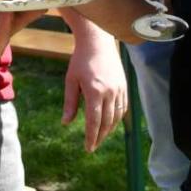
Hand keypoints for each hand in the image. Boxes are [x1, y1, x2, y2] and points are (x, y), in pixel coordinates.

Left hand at [62, 16, 127, 152]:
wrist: (98, 43)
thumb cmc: (80, 61)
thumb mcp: (71, 80)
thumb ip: (70, 103)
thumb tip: (65, 123)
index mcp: (94, 91)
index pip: (94, 121)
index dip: (91, 136)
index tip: (88, 148)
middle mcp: (110, 92)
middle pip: (106, 122)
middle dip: (99, 137)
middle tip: (92, 147)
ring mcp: (119, 89)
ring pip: (116, 117)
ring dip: (109, 130)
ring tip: (99, 137)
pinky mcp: (124, 86)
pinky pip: (123, 108)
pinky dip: (117, 119)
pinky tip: (110, 124)